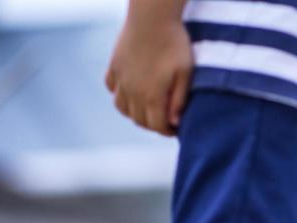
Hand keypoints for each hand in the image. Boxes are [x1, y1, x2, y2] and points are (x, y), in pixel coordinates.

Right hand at [105, 7, 192, 135]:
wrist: (152, 17)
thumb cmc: (174, 44)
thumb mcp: (185, 73)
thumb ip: (180, 100)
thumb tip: (175, 123)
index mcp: (152, 96)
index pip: (157, 126)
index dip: (168, 132)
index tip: (177, 129)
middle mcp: (132, 91)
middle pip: (139, 121)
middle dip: (153, 125)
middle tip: (165, 121)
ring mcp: (121, 78)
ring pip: (122, 108)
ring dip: (135, 113)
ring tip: (149, 109)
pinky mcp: (114, 65)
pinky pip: (111, 88)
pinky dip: (120, 95)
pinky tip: (131, 91)